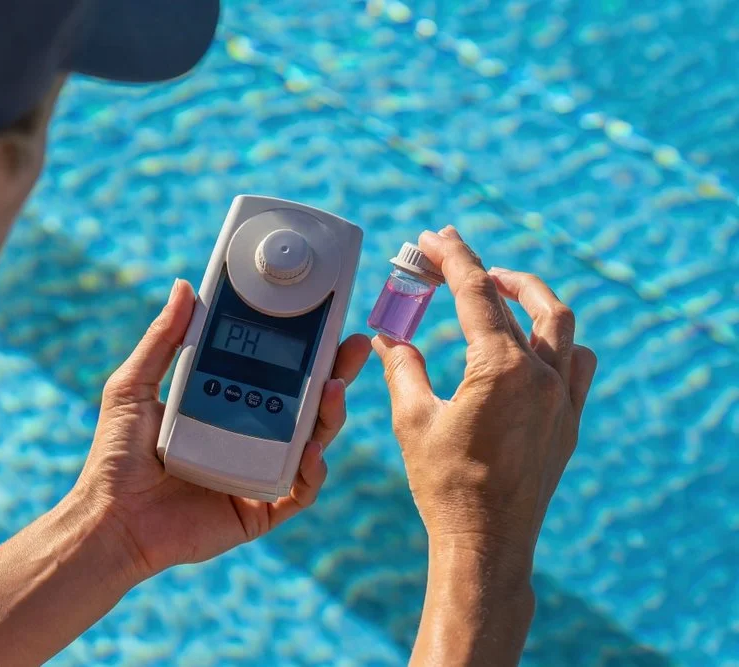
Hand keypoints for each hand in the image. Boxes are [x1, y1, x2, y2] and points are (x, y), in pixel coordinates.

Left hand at [74, 278, 370, 580]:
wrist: (111, 519)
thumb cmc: (116, 456)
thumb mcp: (135, 386)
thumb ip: (162, 339)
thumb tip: (184, 288)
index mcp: (224, 403)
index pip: (272, 370)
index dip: (300, 347)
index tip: (321, 319)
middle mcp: (246, 435)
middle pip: (304, 402)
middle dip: (335, 373)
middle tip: (352, 346)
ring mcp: (256, 472)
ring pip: (311, 441)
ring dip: (330, 416)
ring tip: (335, 389)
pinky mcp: (260, 509)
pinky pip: (299, 490)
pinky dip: (311, 471)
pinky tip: (310, 450)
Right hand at [373, 226, 597, 572]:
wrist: (486, 543)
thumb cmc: (445, 484)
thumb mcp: (413, 419)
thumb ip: (402, 367)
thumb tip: (387, 337)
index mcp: (500, 368)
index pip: (476, 293)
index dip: (453, 258)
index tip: (434, 236)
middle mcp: (543, 377)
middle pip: (533, 300)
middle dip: (499, 274)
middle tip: (464, 266)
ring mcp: (564, 401)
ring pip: (566, 329)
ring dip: (536, 304)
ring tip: (503, 299)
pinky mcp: (570, 424)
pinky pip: (578, 366)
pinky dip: (558, 344)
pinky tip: (531, 351)